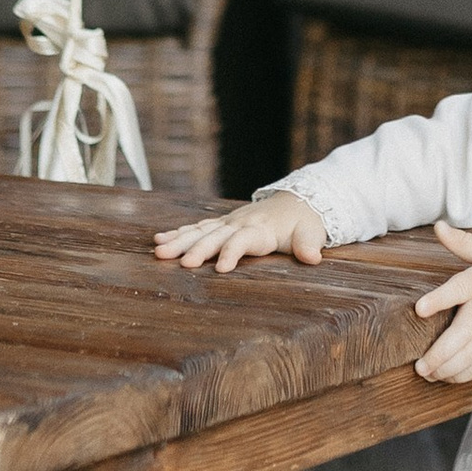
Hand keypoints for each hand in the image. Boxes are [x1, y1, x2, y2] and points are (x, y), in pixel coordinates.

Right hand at [153, 198, 328, 272]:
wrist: (299, 201)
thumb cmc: (304, 223)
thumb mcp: (312, 234)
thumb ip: (309, 245)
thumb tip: (313, 257)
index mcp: (261, 229)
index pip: (244, 240)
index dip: (232, 253)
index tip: (220, 269)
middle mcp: (241, 223)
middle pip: (216, 236)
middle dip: (197, 249)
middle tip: (180, 263)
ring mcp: (229, 222)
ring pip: (200, 231)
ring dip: (179, 241)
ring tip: (158, 251)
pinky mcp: (222, 223)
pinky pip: (197, 227)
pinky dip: (178, 232)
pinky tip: (158, 239)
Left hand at [413, 223, 471, 385]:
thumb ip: (464, 243)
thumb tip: (438, 227)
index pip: (458, 289)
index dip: (439, 299)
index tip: (419, 309)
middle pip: (461, 333)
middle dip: (439, 352)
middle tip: (420, 365)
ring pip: (468, 355)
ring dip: (446, 368)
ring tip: (427, 373)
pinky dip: (461, 375)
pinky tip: (445, 377)